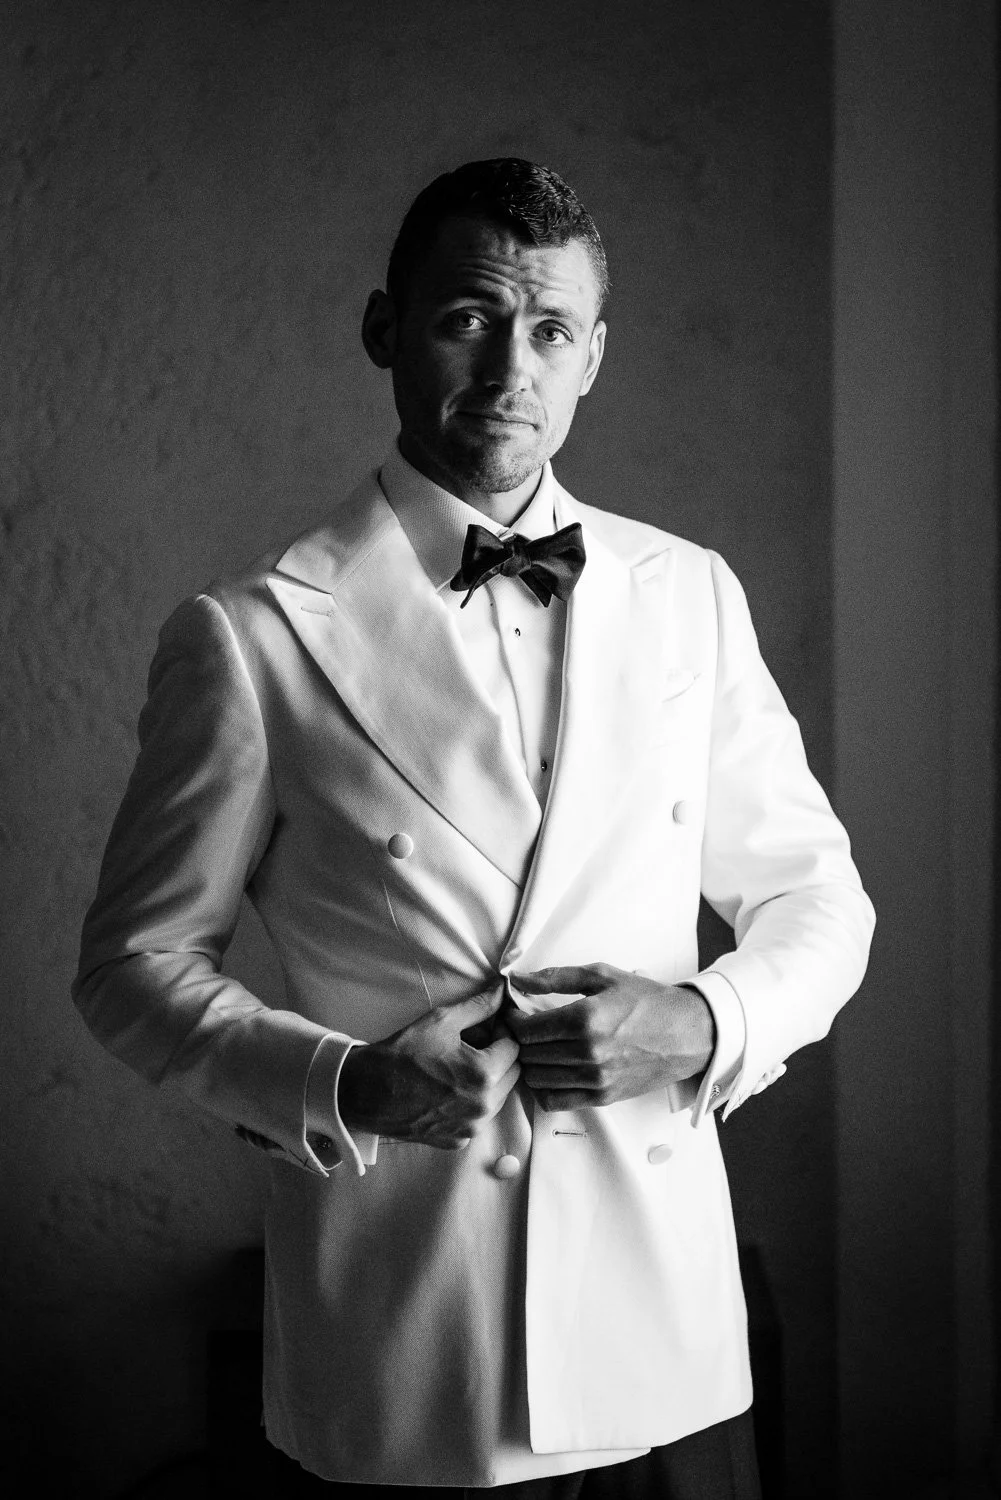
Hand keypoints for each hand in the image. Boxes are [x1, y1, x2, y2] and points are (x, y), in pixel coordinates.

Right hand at [337, 987, 520, 1148]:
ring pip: (498, 1097)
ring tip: (459, 1066)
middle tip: (473, 1044)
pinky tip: (448, 1089)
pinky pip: (478, 1117)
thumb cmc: (403, 1053)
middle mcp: (483, 1106)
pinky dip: (471, 1102)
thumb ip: (479, 1006)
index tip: (485, 1027)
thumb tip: (503, 989)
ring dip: (488, 1080)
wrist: (366, 1091)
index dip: (501, 1032)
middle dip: (498, 1056)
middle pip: (511, 1073)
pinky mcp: (457, 1140)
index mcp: (484, 1075)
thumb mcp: (442, 1021)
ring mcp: (471, 1127)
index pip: (514, 1047)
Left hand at [507, 964, 714, 1111]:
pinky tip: (550, 1071)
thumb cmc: (646, 1000)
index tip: (512, 1014)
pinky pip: (555, 1101)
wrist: (687, 1033)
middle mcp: (588, 1053)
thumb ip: (556, 977)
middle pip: (528, 1054)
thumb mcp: (602, 976)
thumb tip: (517, 980)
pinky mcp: (602, 1097)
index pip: (525, 1030)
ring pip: (536, 1079)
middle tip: (520, 1030)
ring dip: (528, 1064)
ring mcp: (595, 1079)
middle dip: (517, 1041)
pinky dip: (544, 1088)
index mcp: (585, 1019)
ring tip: (536, 1049)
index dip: (510, 1021)